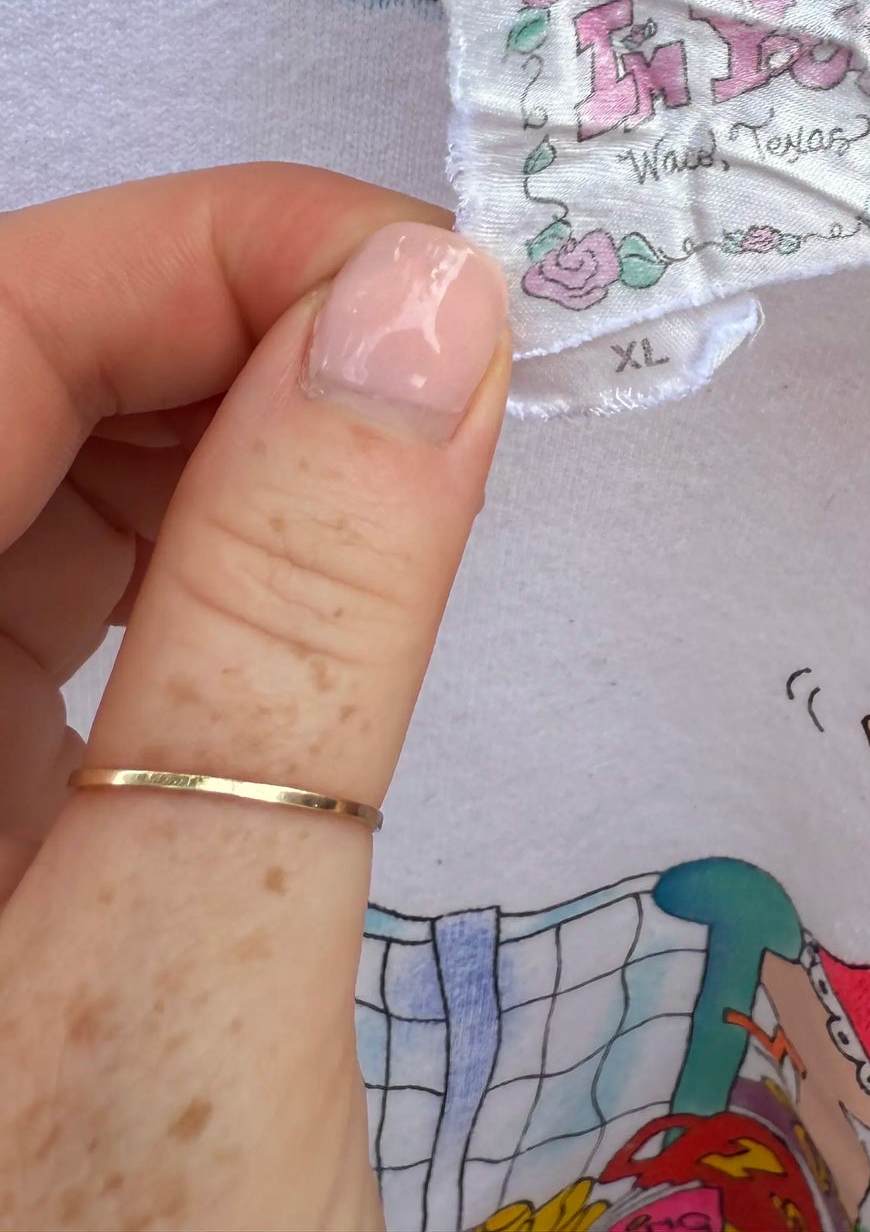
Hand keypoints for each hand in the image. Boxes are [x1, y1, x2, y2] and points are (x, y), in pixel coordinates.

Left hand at [0, 166, 509, 1230]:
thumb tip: (437, 296)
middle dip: (222, 332)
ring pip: (10, 482)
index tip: (450, 287)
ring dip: (215, 433)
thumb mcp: (193, 986)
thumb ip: (307, 616)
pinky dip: (182, 555)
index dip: (207, 250)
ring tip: (411, 468)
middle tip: (459, 383)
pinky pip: (30, 610)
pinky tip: (309, 576)